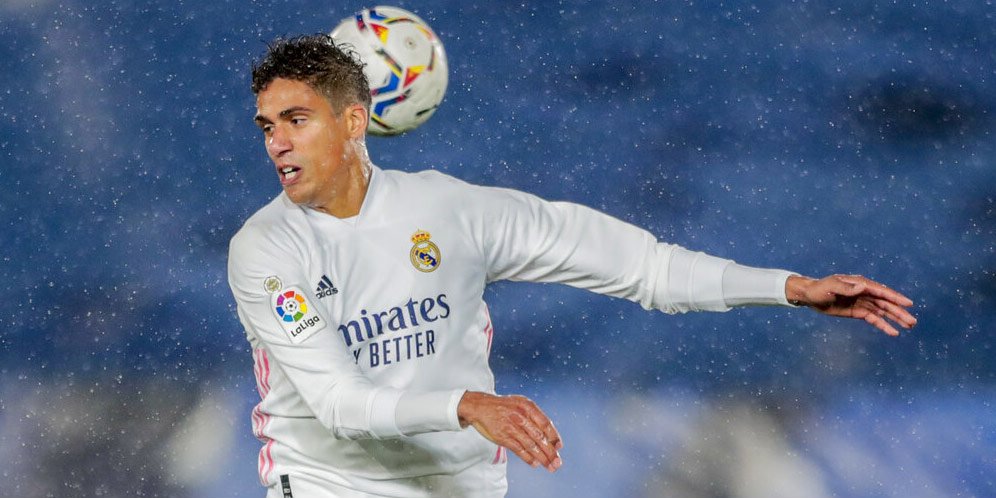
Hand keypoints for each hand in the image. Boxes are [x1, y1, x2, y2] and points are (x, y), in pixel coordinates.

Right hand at [457, 391, 562, 471]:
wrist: (481, 407)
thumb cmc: (504, 406)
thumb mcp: (520, 403)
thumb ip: (534, 416)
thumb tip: (550, 434)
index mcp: (527, 406)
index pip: (545, 423)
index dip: (554, 436)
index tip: (559, 447)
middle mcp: (520, 416)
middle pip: (540, 437)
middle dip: (550, 452)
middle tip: (558, 463)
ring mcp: (511, 427)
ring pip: (530, 445)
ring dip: (542, 458)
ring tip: (549, 466)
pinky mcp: (503, 437)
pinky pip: (518, 450)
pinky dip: (528, 458)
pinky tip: (535, 464)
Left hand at [786, 274, 916, 335]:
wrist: (809, 296)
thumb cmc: (819, 289)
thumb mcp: (831, 286)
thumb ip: (846, 288)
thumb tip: (862, 286)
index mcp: (860, 284)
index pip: (881, 291)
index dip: (895, 297)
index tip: (909, 304)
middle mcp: (865, 292)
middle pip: (886, 303)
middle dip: (899, 312)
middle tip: (913, 321)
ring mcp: (863, 302)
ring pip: (883, 311)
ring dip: (896, 318)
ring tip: (909, 326)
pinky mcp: (858, 311)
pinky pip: (874, 319)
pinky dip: (884, 325)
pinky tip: (894, 332)